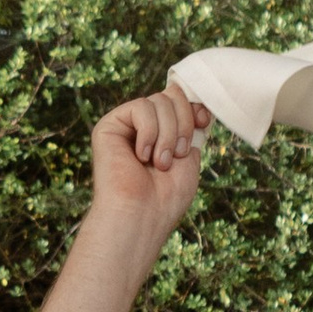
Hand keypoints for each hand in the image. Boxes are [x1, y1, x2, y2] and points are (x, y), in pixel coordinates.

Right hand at [89, 86, 211, 241]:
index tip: (203, 122)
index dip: (194, 106)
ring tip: (161, 162)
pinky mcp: (109, 126)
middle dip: (183, 123)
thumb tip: (192, 100)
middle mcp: (143, 128)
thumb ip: (189, 127)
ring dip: (168, 133)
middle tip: (178, 154)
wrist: (141, 215)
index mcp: (162, 134)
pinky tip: (142, 156)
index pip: (180, 100)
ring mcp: (126, 126)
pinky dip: (149, 132)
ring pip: (158, 101)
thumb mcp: (190, 157)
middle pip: (172, 95)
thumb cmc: (166, 197)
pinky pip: (140, 107)